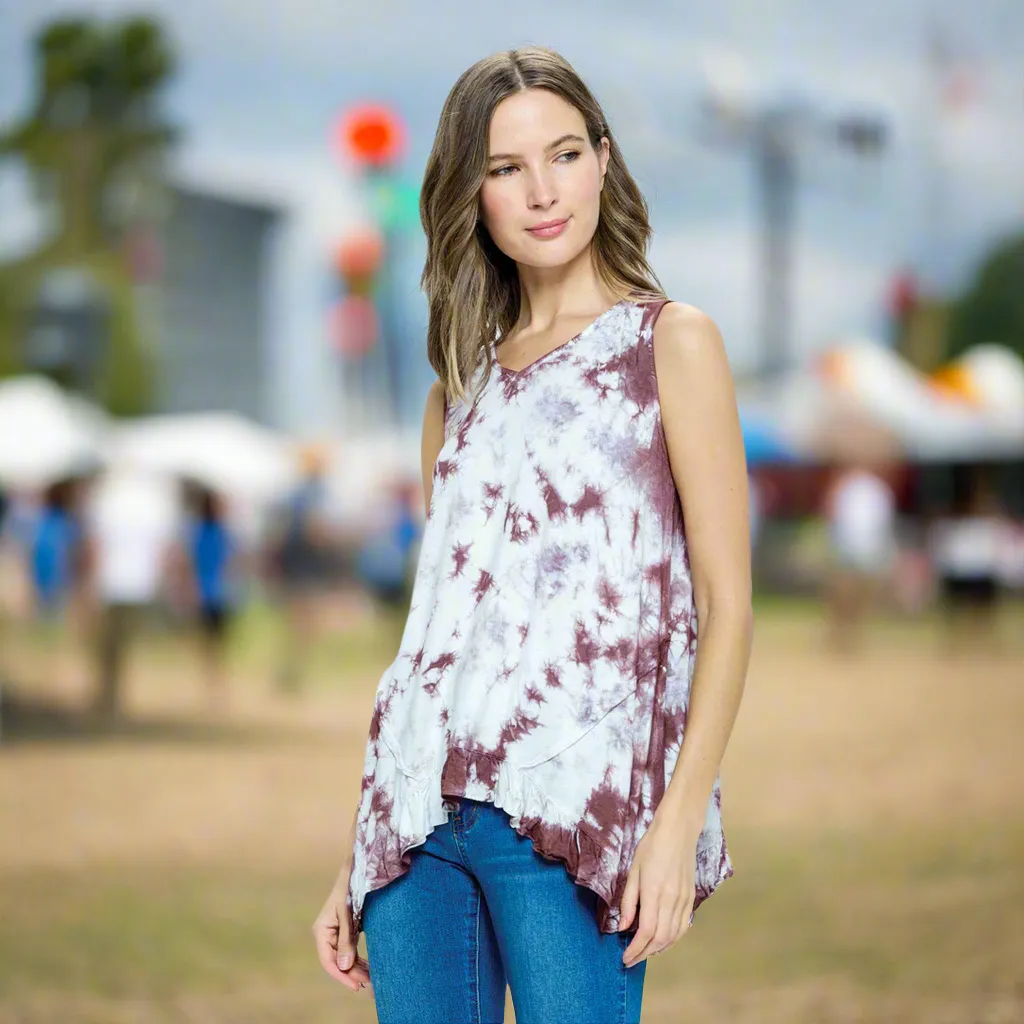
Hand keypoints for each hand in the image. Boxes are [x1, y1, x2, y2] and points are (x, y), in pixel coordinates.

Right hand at [312, 865, 371, 994]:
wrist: (357, 867)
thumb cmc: (351, 887)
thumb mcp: (348, 913)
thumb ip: (346, 939)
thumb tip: (343, 966)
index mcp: (321, 930)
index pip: (328, 961)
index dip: (341, 975)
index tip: (356, 986)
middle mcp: (326, 933)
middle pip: (337, 961)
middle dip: (352, 974)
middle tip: (369, 984)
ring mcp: (335, 932)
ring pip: (344, 957)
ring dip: (356, 968)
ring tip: (371, 979)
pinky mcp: (345, 929)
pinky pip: (349, 950)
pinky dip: (358, 959)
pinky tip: (368, 967)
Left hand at [617, 810, 697, 967]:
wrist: (678, 831)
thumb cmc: (651, 846)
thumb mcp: (633, 870)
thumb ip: (629, 900)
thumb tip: (623, 927)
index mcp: (654, 891)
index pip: (646, 931)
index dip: (636, 949)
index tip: (625, 958)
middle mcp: (672, 900)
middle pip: (660, 938)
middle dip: (645, 953)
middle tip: (631, 960)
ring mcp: (684, 900)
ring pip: (674, 935)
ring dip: (659, 949)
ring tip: (644, 953)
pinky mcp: (691, 898)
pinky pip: (683, 926)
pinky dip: (673, 939)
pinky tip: (663, 942)